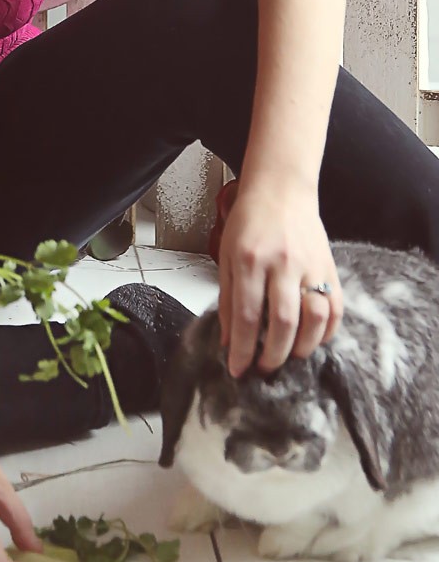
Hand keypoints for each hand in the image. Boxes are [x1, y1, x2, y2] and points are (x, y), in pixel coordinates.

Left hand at [216, 180, 342, 376]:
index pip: (247, 316)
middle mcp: (282, 264)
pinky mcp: (330, 267)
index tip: (238, 370)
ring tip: (289, 356)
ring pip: (314, 319)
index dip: (243, 349)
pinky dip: (327, 332)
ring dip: (303, 348)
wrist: (281, 191)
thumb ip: (227, 299)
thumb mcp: (226, 256)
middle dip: (273, 355)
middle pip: (283, 323)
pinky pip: (336, 309)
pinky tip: (313, 340)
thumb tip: (228, 341)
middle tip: (264, 369)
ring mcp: (310, 266)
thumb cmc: (248, 222)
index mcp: (250, 260)